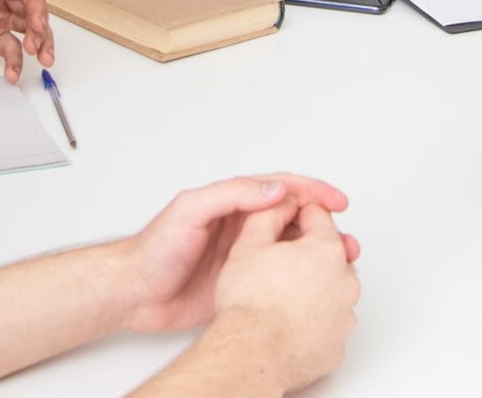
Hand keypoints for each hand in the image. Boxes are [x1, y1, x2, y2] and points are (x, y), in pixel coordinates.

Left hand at [0, 0, 54, 81]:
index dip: (34, 1)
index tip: (36, 22)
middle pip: (29, 5)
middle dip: (41, 24)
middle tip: (39, 46)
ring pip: (27, 26)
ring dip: (40, 41)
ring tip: (40, 58)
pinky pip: (10, 49)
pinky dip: (17, 61)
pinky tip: (12, 73)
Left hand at [121, 176, 358, 335]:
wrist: (134, 292)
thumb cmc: (154, 248)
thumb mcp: (190, 210)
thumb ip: (231, 195)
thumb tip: (274, 189)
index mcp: (234, 203)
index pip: (283, 189)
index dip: (313, 192)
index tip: (337, 202)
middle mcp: (243, 227)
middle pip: (294, 218)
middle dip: (325, 225)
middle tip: (347, 239)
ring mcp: (245, 256)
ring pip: (292, 248)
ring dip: (317, 252)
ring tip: (340, 263)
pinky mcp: (243, 284)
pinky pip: (279, 277)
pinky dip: (301, 278)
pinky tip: (313, 286)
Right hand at [206, 199, 361, 390]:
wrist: (251, 354)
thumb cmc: (249, 302)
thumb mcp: (249, 243)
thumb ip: (269, 213)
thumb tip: (282, 201)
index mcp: (326, 249)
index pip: (317, 215)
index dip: (295, 213)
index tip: (281, 221)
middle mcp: (345, 281)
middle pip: (329, 253)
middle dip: (307, 251)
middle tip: (277, 261)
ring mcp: (344, 316)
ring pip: (331, 289)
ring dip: (313, 285)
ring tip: (281, 293)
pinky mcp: (337, 345)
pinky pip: (328, 323)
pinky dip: (313, 318)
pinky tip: (289, 320)